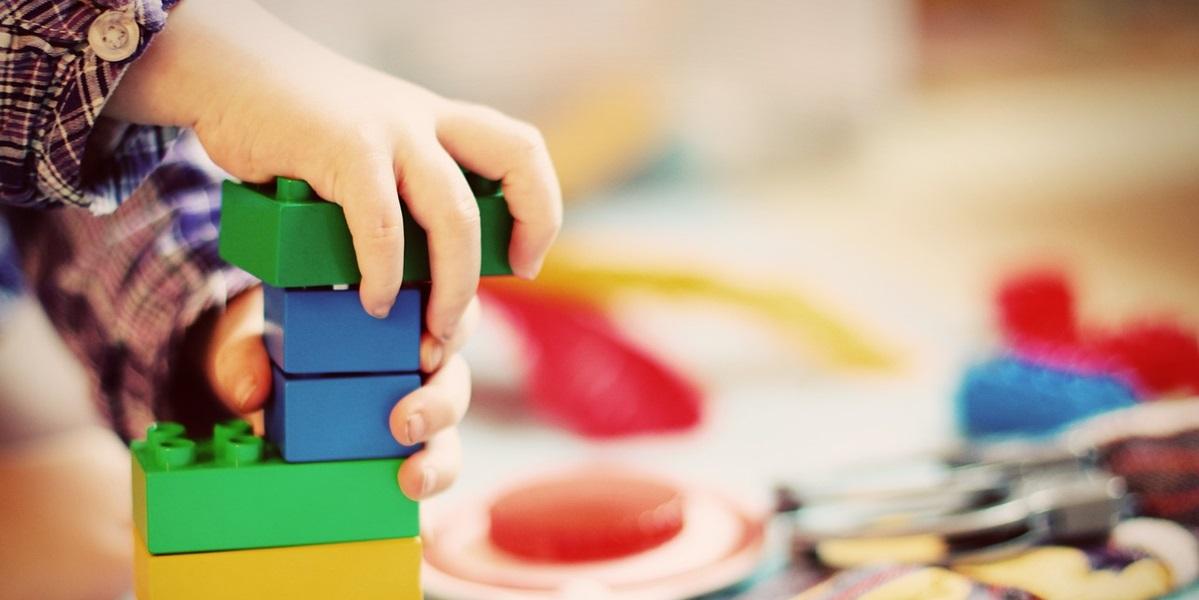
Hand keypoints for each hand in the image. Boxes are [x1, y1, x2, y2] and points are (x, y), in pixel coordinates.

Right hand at [107, 0, 561, 343]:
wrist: (227, 73)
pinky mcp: (344, 146)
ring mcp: (389, 129)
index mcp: (438, 121)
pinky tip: (370, 301)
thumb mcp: (367, 148)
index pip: (522, 151)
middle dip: (524, 235)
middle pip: (517, 162)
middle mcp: (425, 119)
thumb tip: (416, 274)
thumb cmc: (294, 129)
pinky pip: (382, 223)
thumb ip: (398, 192)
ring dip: (453, 285)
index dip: (540, 207)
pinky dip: (382, 273)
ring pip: (455, 214)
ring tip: (430, 330)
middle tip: (491, 295)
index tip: (525, 260)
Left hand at [203, 286, 478, 499]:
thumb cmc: (271, 346)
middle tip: (405, 422)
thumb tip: (250, 392)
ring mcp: (418, 402)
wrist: (260, 383)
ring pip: (451, 423)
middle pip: (455, 373)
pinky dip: (431, 476)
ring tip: (412, 476)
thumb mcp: (251, 341)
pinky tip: (410, 487)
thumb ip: (244, 357)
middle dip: (441, 401)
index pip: (444, 310)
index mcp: (395, 313)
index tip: (424, 353)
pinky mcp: (410, 444)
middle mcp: (418, 357)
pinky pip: (436, 460)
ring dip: (440, 452)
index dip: (450, 328)